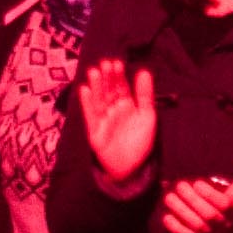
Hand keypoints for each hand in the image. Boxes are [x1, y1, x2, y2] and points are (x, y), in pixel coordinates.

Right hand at [79, 62, 158, 185]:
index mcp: (126, 106)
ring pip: (99, 100)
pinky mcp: (94, 132)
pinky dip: (87, 103)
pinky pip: (90, 116)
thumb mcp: (147, 116)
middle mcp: (113, 110)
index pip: (121, 87)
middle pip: (109, 91)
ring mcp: (103, 120)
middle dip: (107, 78)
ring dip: (96, 87)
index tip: (116, 63)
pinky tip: (84, 90)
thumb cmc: (141, 142)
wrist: (132, 169)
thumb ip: (145, 95)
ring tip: (94, 72)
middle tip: (105, 63)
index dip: (118, 76)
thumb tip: (144, 72)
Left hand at [158, 166, 232, 232]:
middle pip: (208, 215)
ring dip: (181, 212)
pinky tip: (166, 217)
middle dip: (192, 200)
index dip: (210, 194)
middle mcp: (224, 224)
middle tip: (180, 185)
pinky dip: (177, 229)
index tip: (197, 181)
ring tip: (169, 197)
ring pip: (197, 226)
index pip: (223, 205)